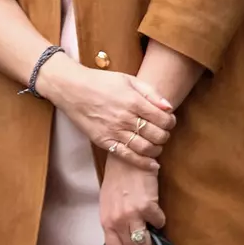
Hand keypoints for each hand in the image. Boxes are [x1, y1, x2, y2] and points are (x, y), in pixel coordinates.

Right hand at [37, 58, 174, 172]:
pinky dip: (143, 163)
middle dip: (165, 136)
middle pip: (157, 135)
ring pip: (145, 148)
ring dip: (156, 150)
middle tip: (162, 133)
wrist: (72, 89)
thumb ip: (150, 92)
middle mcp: (125, 118)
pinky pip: (128, 157)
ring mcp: (114, 132)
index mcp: (134, 101)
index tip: (168, 121)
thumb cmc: (101, 82)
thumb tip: (169, 108)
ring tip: (156, 145)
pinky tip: (152, 164)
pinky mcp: (105, 141)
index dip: (171, 122)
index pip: (163, 119)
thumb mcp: (128, 79)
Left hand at [100, 155, 165, 244]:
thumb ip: (114, 221)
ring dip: (152, 237)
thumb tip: (125, 237)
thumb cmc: (116, 179)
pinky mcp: (148, 207)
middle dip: (141, 244)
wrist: (126, 158)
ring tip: (151, 226)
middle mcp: (118, 221)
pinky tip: (156, 210)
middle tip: (144, 233)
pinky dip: (160, 220)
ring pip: (146, 243)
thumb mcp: (108, 203)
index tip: (132, 241)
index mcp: (106, 221)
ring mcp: (132, 215)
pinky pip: (160, 223)